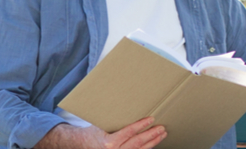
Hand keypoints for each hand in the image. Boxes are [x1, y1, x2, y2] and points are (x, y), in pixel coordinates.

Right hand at [38, 117, 165, 148]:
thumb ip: (112, 119)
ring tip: (161, 134)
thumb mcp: (100, 124)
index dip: (141, 125)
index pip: (129, 132)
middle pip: (137, 142)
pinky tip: (153, 142)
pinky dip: (146, 148)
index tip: (151, 119)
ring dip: (153, 142)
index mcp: (108, 142)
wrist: (84, 144)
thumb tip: (121, 101)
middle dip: (151, 135)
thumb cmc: (92, 132)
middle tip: (161, 128)